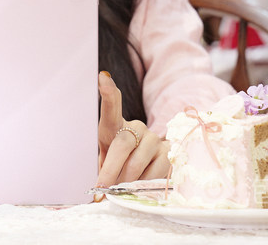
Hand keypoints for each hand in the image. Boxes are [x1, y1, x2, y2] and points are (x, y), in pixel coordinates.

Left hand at [96, 71, 170, 187]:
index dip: (108, 92)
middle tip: (103, 188)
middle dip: (111, 169)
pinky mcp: (168, 151)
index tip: (103, 77)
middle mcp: (135, 126)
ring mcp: (153, 137)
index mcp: (114, 125)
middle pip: (123, 143)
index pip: (111, 107)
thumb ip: (103, 167)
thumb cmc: (118, 162)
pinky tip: (139, 186)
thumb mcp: (105, 160)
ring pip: (137, 162)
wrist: (144, 167)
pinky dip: (143, 184)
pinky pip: (154, 172)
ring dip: (126, 181)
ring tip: (120, 190)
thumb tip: (99, 189)